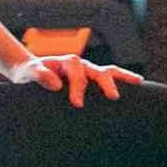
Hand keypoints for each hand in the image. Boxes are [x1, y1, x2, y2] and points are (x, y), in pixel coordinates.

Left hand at [13, 53, 141, 106]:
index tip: (78, 104)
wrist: (30, 72)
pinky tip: (138, 84)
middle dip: (106, 83)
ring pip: (109, 71)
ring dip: (123, 76)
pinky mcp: (92, 79)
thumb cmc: (30, 73)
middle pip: (98, 71)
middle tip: (113, 96)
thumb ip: (40, 75)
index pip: (77, 73)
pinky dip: (124, 78)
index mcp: (67, 63)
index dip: (79, 87)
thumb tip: (56, 84)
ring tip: (137, 81)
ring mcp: (88, 71)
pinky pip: (110, 77)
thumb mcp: (29, 72)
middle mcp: (81, 65)